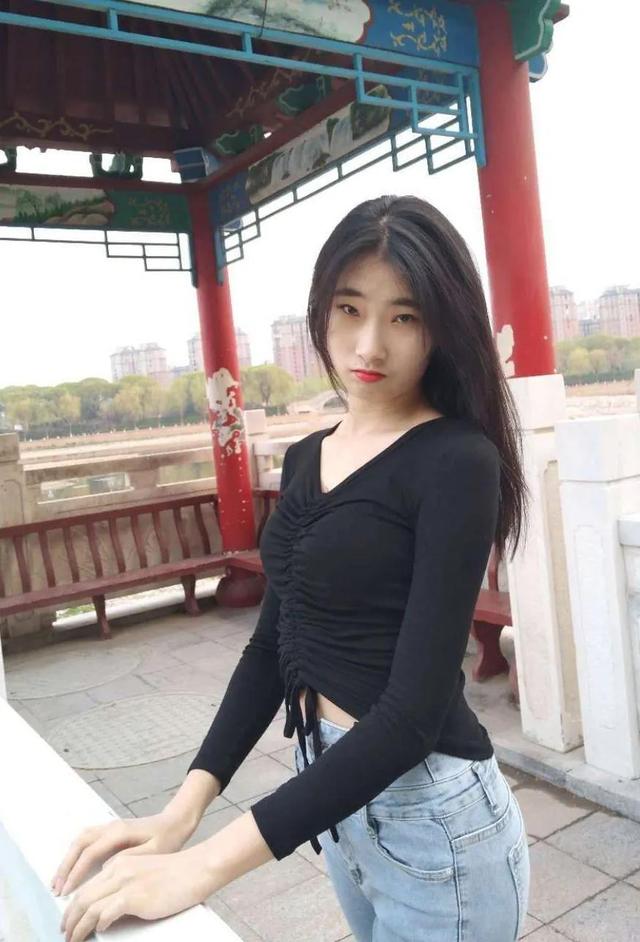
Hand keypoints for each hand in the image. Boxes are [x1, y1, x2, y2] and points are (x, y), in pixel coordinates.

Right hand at [51, 812, 194, 897]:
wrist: (176, 822)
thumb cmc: (168, 838)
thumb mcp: (154, 851)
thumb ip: (130, 859)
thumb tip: (105, 868)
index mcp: (120, 831)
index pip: (90, 852)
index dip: (76, 872)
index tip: (67, 891)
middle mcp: (111, 826)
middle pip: (80, 843)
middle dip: (66, 866)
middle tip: (56, 888)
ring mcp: (110, 826)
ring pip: (81, 839)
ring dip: (68, 859)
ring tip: (59, 881)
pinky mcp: (111, 831)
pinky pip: (87, 840)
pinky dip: (75, 853)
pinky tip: (72, 868)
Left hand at [59, 845, 214, 941]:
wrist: (195, 869)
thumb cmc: (176, 874)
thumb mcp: (144, 872)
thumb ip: (125, 883)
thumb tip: (109, 908)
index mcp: (119, 864)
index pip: (89, 886)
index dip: (74, 905)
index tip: (70, 920)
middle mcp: (118, 870)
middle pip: (83, 896)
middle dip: (69, 918)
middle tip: (65, 933)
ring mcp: (125, 882)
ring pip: (89, 907)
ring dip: (78, 927)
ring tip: (74, 939)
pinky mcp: (134, 896)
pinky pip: (106, 913)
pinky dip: (98, 924)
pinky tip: (99, 930)